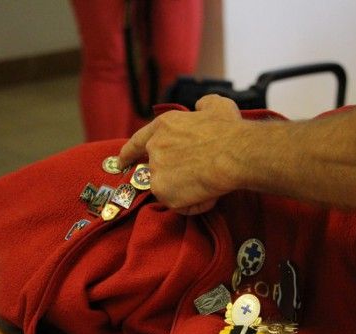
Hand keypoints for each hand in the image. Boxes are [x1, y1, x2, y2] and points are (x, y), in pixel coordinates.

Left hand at [118, 95, 245, 214]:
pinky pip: (180, 206)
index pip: (137, 142)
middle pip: (154, 169)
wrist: (233, 154)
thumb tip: (200, 106)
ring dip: (185, 190)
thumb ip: (203, 105)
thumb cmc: (228, 130)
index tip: (121, 162)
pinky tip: (209, 194)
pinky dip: (195, 205)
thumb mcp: (216, 106)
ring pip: (168, 188)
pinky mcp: (164, 193)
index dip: (128, 154)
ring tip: (208, 183)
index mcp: (163, 126)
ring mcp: (156, 172)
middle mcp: (154, 148)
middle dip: (170, 175)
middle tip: (191, 177)